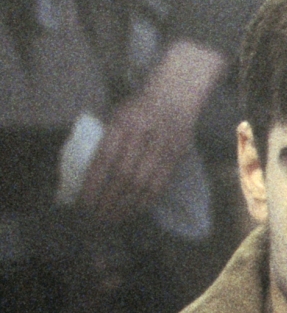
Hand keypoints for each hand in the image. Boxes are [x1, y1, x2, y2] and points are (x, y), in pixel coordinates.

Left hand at [76, 40, 227, 224]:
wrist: (178, 93)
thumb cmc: (141, 104)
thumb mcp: (117, 115)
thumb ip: (108, 141)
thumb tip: (91, 175)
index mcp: (123, 123)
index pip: (105, 160)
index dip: (94, 185)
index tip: (82, 204)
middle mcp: (144, 136)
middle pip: (124, 177)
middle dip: (108, 200)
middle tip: (94, 219)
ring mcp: (163, 148)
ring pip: (143, 185)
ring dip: (126, 205)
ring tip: (111, 219)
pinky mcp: (177, 156)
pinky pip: (160, 184)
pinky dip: (145, 201)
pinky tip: (133, 211)